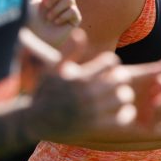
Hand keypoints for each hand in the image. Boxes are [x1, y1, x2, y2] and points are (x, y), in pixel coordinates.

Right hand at [20, 28, 160, 143]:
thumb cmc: (44, 90)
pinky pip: (121, 120)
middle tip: (116, 81)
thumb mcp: (52, 68)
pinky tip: (119, 112)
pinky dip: (125, 114)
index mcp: (80, 77)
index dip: (111, 62)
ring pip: (124, 98)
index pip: (110, 61)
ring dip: (124, 95)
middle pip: (121, 78)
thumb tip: (80, 32)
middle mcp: (87, 94)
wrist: (35, 121)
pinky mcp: (95, 128)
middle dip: (120, 77)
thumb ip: (69, 50)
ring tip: (118, 96)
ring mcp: (92, 112)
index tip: (107, 67)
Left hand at [29, 0, 81, 48]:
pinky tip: (56, 22)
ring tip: (48, 18)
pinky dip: (62, 16)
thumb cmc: (30, 22)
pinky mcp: (74, 18)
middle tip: (46, 4)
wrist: (36, 40)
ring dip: (56, 8)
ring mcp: (69, 7)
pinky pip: (73, 11)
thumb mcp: (28, 4)